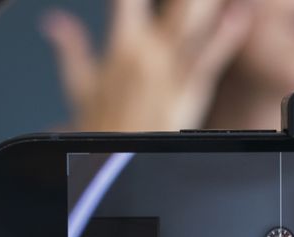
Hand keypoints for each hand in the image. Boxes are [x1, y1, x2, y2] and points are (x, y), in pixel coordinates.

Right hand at [40, 0, 254, 130]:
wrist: (111, 163)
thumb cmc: (104, 127)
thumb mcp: (81, 85)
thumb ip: (71, 48)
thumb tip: (54, 21)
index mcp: (123, 46)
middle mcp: (146, 52)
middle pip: (171, 4)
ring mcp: (169, 71)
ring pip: (190, 23)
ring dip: (202, 3)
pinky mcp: (189, 92)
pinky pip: (210, 59)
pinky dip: (227, 37)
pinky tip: (239, 15)